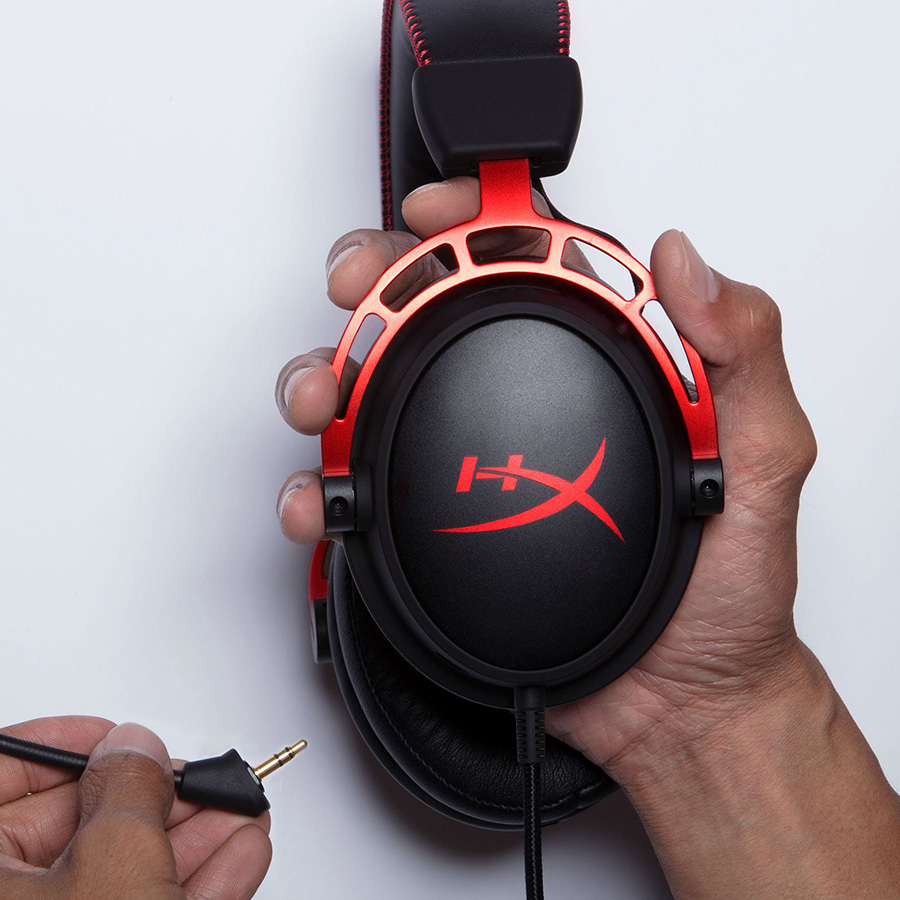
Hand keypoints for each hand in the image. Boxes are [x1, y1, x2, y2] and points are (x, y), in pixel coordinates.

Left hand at [0, 718, 270, 899]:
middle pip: (74, 825)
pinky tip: (237, 856)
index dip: (66, 745)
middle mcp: (5, 897)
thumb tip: (135, 749)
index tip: (114, 735)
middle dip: (156, 798)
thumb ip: (128, 788)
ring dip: (190, 837)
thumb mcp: (110, 864)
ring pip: (117, 870)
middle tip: (196, 780)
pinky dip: (193, 883)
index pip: (4, 774)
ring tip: (239, 811)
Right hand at [275, 177, 815, 768]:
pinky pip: (361, 494)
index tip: (439, 214)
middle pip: (429, 315)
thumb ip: (743, 355)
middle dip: (373, 284)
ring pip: (375, 394)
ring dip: (325, 377)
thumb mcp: (763, 462)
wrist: (681, 700)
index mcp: (599, 364)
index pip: (526, 262)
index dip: (473, 220)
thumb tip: (688, 261)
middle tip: (356, 288)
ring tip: (319, 397)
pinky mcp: (431, 530)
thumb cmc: (726, 593)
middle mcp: (525, 404)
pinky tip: (322, 498)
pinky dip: (321, 488)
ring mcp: (469, 465)